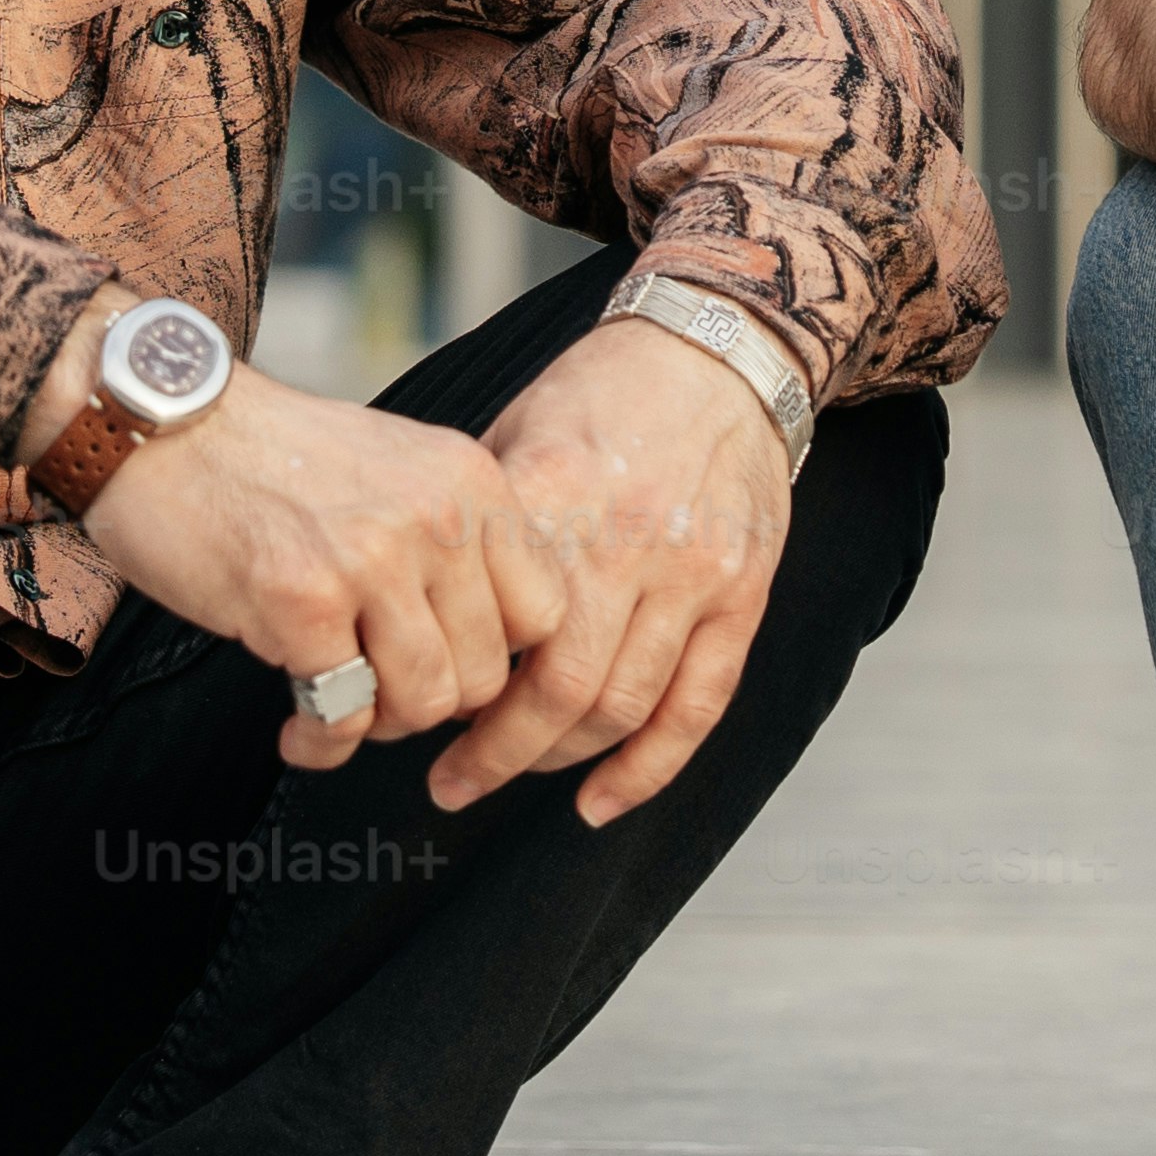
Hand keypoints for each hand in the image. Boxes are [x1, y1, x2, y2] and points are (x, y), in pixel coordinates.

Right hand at [49, 336, 568, 752]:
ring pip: (423, 703)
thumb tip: (486, 650)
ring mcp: (370, 560)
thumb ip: (452, 541)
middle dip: (429, 705)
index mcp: (470, 482)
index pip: (544, 613)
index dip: (497, 658)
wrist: (164, 421)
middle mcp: (435, 519)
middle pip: (485, 675)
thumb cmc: (272, 457)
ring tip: (338, 707)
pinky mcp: (300, 601)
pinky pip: (340, 715)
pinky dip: (320, 741)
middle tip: (379, 696)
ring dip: (378, 726)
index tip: (449, 664)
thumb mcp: (398, 467)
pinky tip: (295, 727)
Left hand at [416, 319, 798, 824]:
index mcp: (555, 497)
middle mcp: (628, 542)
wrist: (718, 353)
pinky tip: (600, 802)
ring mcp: (693, 574)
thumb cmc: (600, 396)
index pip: (492, 628)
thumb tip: (421, 621)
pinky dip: (648, 769)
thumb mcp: (514, 435)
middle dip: (495, 754)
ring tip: (514, 776)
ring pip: (623, 707)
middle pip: (558, 690)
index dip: (449, 690)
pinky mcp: (743, 595)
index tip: (412, 715)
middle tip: (449, 782)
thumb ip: (484, 532)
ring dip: (559, 762)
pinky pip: (698, 706)